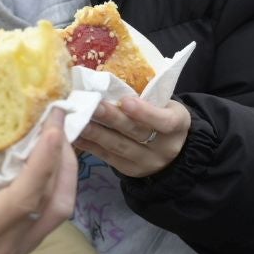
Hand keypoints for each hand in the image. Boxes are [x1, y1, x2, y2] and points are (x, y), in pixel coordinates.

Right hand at [0, 117, 76, 253]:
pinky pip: (52, 216)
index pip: (26, 195)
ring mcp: (21, 250)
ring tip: (56, 141)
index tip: (52, 126)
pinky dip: (56, 186)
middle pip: (55, 201)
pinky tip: (47, 166)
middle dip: (62, 158)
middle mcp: (10, 244)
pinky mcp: (24, 250)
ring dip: (65, 173)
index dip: (44, 159)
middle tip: (56, 122)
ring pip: (60, 210)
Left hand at [74, 97, 189, 178]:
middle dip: (112, 118)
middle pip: (135, 132)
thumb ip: (147, 99)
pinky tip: (75, 134)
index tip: (126, 101)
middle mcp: (164, 147)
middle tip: (92, 105)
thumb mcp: (166, 105)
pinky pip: (107, 157)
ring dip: (95, 132)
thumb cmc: (162, 116)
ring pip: (118, 146)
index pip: (164, 121)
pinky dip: (90, 145)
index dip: (144, 112)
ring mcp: (145, 162)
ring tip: (78, 119)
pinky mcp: (128, 170)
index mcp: (178, 124)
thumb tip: (109, 83)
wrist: (172, 151)